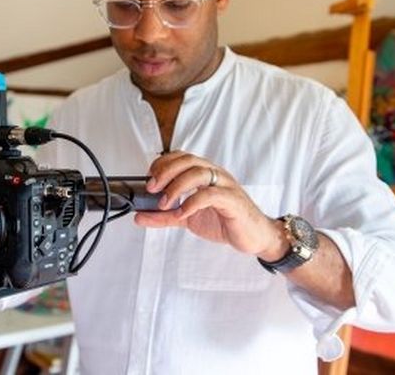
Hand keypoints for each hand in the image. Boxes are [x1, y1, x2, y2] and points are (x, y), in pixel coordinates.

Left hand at [134, 151, 286, 257]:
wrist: (254, 237)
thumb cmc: (225, 221)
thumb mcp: (188, 218)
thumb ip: (165, 215)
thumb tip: (140, 215)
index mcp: (205, 173)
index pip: (181, 157)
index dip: (162, 164)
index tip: (148, 177)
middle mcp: (215, 174)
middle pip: (188, 160)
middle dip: (166, 172)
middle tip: (152, 188)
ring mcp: (225, 185)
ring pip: (198, 173)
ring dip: (176, 186)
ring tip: (164, 204)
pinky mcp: (233, 200)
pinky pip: (211, 194)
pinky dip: (192, 202)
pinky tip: (182, 212)